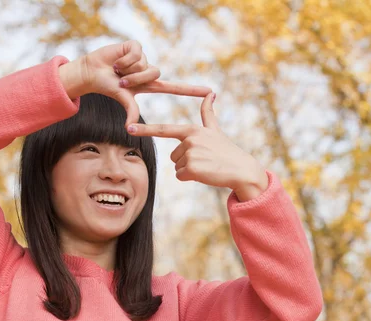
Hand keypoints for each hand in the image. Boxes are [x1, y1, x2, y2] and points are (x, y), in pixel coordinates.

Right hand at [59, 40, 211, 125]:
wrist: (91, 72)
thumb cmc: (107, 86)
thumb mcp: (123, 98)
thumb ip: (131, 110)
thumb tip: (129, 128)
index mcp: (149, 84)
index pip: (174, 88)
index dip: (190, 90)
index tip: (209, 92)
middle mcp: (148, 71)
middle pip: (155, 75)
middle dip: (136, 79)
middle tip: (122, 81)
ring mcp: (142, 58)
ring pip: (145, 64)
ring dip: (128, 70)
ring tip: (118, 70)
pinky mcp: (135, 47)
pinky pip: (137, 53)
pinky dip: (124, 59)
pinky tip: (117, 60)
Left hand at [127, 93, 268, 201]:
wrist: (241, 169)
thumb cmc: (227, 151)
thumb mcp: (215, 130)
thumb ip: (208, 113)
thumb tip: (211, 92)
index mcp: (192, 130)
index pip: (164, 129)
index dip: (146, 129)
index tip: (129, 128)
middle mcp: (190, 139)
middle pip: (174, 155)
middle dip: (186, 161)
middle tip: (204, 160)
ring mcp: (190, 153)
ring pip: (177, 167)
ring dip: (189, 170)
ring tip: (206, 166)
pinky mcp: (192, 168)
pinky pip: (180, 176)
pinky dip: (191, 178)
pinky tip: (205, 173)